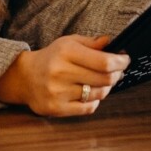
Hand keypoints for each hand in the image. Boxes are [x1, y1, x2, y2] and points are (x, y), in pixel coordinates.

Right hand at [0, 35, 129, 116]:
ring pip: (98, 94)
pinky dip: (94, 101)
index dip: (120, 62)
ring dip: (106, 88)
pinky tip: (90, 93)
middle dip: (117, 74)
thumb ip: (91, 43)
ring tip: (102, 82)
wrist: (24, 77)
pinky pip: (88, 108)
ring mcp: (58, 92)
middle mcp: (61, 72)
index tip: (125, 60)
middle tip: (118, 71)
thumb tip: (112, 42)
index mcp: (65, 51)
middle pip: (105, 79)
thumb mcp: (68, 43)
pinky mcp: (56, 108)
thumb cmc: (51, 58)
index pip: (104, 61)